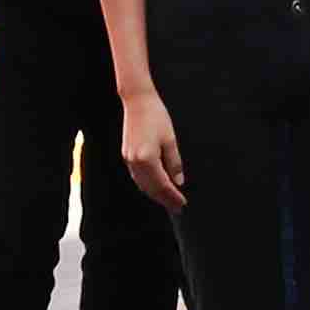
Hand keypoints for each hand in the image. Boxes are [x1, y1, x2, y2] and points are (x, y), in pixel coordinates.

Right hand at [120, 89, 185, 210]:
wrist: (137, 101)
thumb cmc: (156, 117)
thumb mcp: (170, 140)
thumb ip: (174, 163)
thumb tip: (178, 182)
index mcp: (147, 159)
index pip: (162, 185)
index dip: (173, 196)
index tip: (182, 204)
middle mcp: (135, 162)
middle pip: (151, 188)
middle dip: (164, 199)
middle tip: (177, 208)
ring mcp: (128, 159)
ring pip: (142, 184)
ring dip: (155, 194)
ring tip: (167, 200)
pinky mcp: (126, 155)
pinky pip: (136, 177)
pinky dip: (146, 185)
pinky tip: (154, 187)